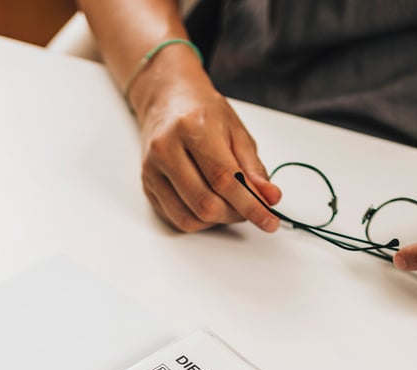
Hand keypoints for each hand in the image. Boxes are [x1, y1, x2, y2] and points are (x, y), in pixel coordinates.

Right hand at [127, 45, 281, 233]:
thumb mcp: (236, 131)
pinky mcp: (147, 186)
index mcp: (191, 127)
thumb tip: (270, 198)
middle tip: (251, 208)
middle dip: (236, 214)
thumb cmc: (202, 113)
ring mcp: (151, 170)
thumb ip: (253, 168)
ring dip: (219, 220)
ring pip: (191, 219)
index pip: (225, 180)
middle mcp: (165, 149)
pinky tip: (211, 203)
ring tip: (230, 203)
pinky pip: (178, 220)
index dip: (251, 205)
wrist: (167, 100)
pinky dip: (201, 220)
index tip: (269, 221)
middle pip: (206, 204)